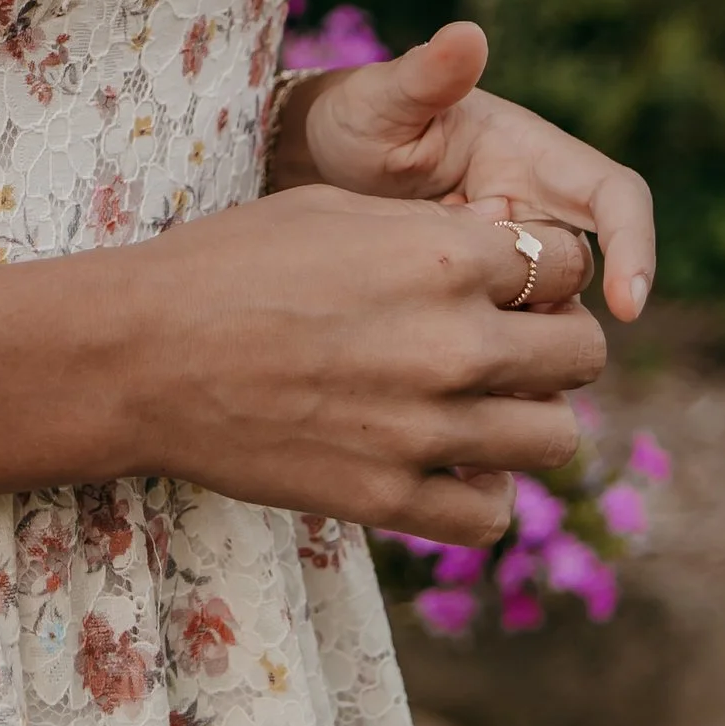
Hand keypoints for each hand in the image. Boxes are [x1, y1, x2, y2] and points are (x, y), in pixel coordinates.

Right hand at [117, 182, 606, 543]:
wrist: (142, 354)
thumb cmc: (229, 263)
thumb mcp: (337, 211)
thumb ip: (435, 232)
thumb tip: (506, 254)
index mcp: (444, 256)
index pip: (569, 267)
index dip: (548, 272)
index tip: (515, 283)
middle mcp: (453, 344)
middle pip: (582, 354)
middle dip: (555, 342)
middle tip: (510, 344)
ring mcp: (426, 431)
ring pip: (556, 439)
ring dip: (531, 419)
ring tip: (484, 407)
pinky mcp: (389, 498)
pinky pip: (491, 514)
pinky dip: (484, 494)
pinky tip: (450, 467)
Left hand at [270, 19, 655, 323]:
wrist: (322, 163)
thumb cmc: (361, 116)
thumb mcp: (382, 98)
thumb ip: (424, 75)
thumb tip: (469, 34)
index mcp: (531, 152)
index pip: (614, 196)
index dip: (634, 246)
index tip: (628, 306)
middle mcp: (537, 206)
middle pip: (585, 269)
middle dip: (553, 304)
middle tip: (481, 316)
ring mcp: (514, 253)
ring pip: (549, 309)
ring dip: (515, 330)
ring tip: (442, 325)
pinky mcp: (486, 292)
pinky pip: (509, 330)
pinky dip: (493, 350)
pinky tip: (440, 356)